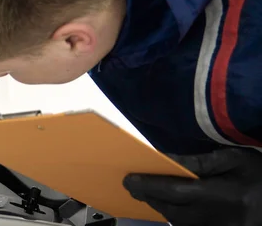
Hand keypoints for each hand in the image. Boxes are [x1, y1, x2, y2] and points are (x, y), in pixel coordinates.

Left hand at [123, 147, 261, 225]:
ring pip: (179, 223)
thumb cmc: (259, 173)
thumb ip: (200, 162)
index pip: (177, 191)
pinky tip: (169, 205)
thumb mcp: (234, 159)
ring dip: (162, 207)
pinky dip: (177, 217)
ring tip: (148, 192)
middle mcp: (220, 218)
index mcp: (224, 195)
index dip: (150, 186)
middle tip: (133, 185)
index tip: (130, 179)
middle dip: (151, 197)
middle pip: (173, 211)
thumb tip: (167, 160)